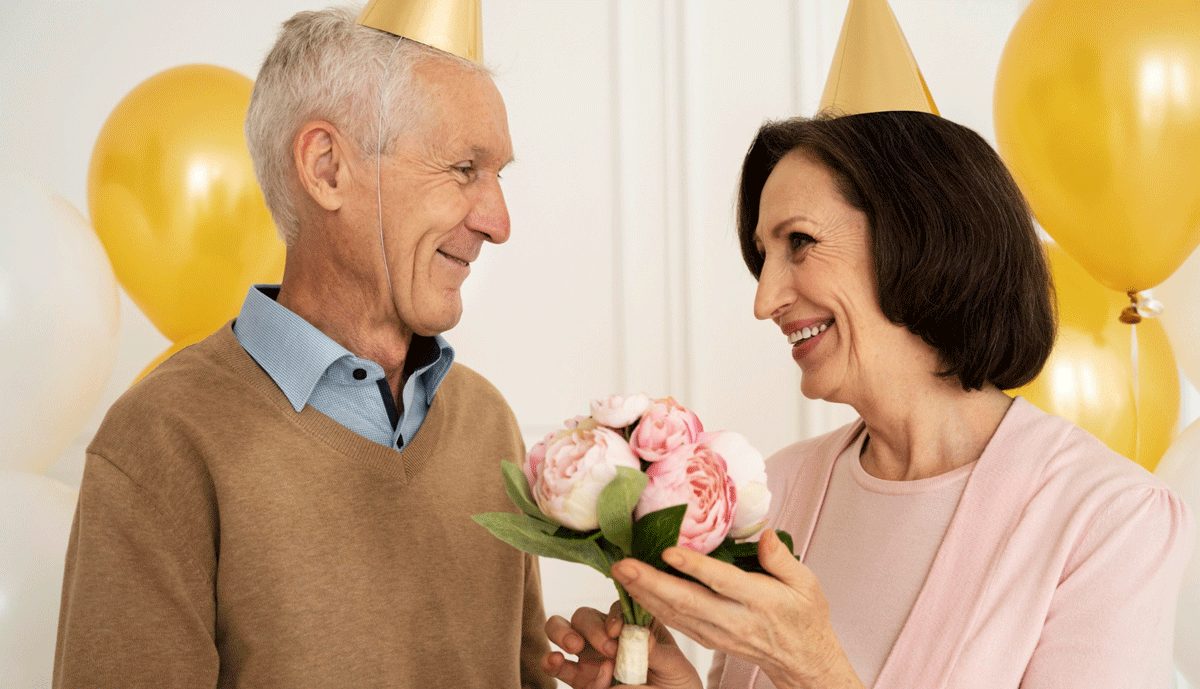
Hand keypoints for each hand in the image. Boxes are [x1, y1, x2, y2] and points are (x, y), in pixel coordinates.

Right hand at [543, 602, 701, 688]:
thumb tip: (641, 637)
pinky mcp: (579, 678)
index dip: (613, 616)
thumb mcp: (674, 667)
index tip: (616, 632)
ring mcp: (591, 656)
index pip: (617, 609)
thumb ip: (658, 652)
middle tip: (606, 648)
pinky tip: (555, 660)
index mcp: (635, 625)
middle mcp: (608, 635)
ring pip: (563, 629)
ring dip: (562, 632)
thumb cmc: (675, 684)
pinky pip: (557, 665)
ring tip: (573, 646)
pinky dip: (551, 660)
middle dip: (591, 627)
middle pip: (586, 615)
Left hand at [610, 530, 863, 688]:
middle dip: (651, 584)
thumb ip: (781, 558)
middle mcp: (734, 620)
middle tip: (623, 565)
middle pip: (687, 602)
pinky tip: (634, 591)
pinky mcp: (707, 639)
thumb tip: (763, 533)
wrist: (801, 658)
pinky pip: (675, 623)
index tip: (668, 551)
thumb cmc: (803, 615)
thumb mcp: (806, 583)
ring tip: (620, 573)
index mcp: (760, 601)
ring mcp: (717, 633)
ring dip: (644, 595)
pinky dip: (651, 607)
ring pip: (674, 614)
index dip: (694, 568)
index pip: (722, 583)